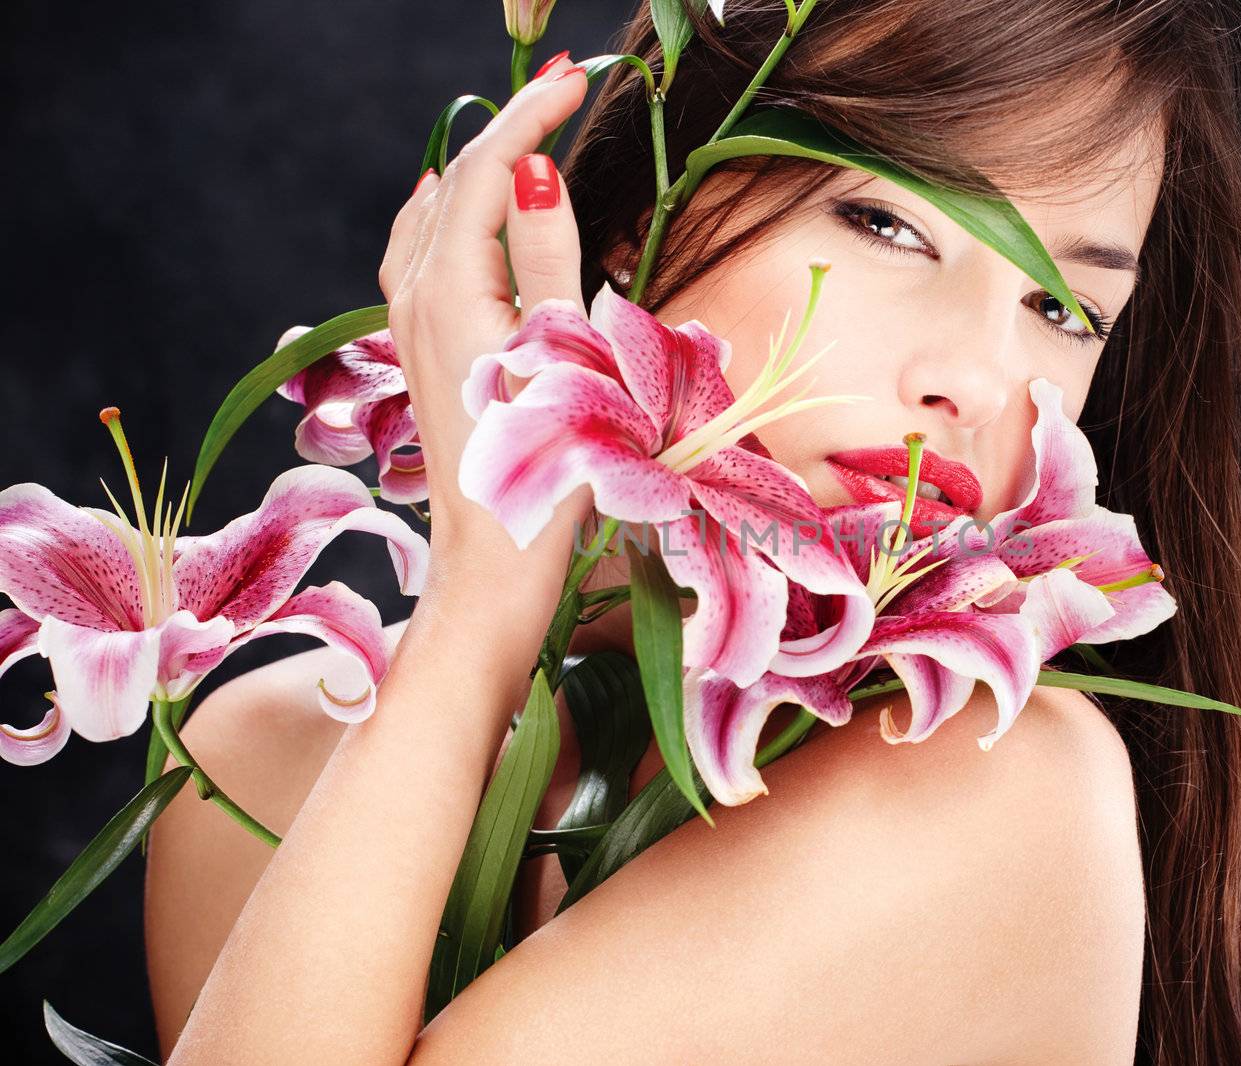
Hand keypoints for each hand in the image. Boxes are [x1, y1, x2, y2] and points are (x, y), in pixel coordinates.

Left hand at [377, 55, 593, 568]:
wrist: (494, 556)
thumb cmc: (546, 466)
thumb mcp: (562, 352)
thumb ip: (547, 254)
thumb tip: (533, 167)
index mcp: (451, 290)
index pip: (486, 171)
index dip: (531, 116)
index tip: (578, 80)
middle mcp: (416, 297)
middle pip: (456, 182)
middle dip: (509, 127)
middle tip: (566, 87)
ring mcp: (409, 324)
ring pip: (432, 213)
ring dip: (477, 163)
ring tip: (521, 130)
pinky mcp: (418, 349)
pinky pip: (416, 250)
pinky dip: (441, 207)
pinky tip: (449, 204)